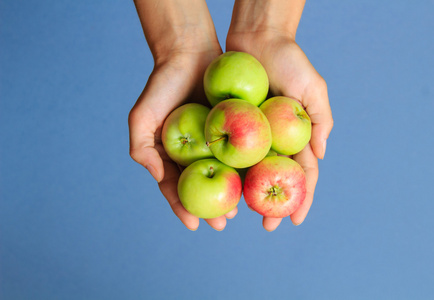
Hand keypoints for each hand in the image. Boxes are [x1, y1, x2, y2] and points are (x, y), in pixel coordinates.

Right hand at [129, 0, 236, 230]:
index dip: (182, 207)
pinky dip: (245, 168)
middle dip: (211, 208)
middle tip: (223, 223)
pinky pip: (240, 152)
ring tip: (239, 211)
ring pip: (224, 174)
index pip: (175, 187)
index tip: (193, 224)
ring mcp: (214, 141)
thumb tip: (159, 177)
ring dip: (231, 194)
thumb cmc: (162, 84)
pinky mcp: (234, 128)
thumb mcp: (142, 117)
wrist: (189, 52)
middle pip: (203, 187)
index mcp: (171, 155)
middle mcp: (193, 152)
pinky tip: (253, 181)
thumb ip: (141, 149)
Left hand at [227, 32, 333, 230]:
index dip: (301, 198)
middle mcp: (274, 141)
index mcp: (296, 136)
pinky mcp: (231, 125)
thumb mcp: (313, 89)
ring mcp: (252, 135)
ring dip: (248, 195)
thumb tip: (320, 156)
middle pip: (274, 180)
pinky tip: (223, 188)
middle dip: (272, 205)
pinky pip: (229, 152)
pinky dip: (228, 171)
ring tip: (241, 215)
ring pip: (250, 172)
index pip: (302, 174)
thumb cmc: (289, 61)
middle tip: (266, 226)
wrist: (256, 38)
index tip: (294, 221)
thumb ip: (320, 121)